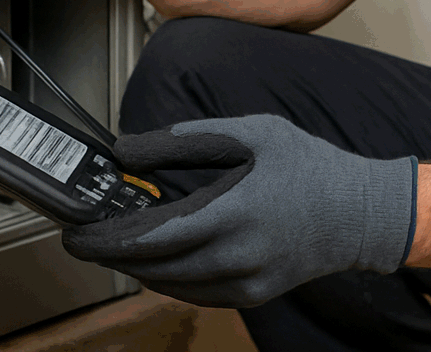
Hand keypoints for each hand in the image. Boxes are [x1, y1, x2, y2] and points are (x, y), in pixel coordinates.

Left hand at [62, 115, 417, 307]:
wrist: (357, 212)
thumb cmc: (305, 164)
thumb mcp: (248, 133)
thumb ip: (185, 139)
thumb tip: (128, 148)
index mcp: (232, 213)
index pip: (151, 237)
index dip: (106, 238)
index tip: (74, 232)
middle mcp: (236, 258)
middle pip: (152, 267)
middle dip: (110, 252)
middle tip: (81, 237)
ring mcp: (244, 284)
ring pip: (168, 285)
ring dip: (134, 266)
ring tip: (110, 241)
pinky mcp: (251, 296)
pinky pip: (193, 292)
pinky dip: (165, 276)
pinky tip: (153, 255)